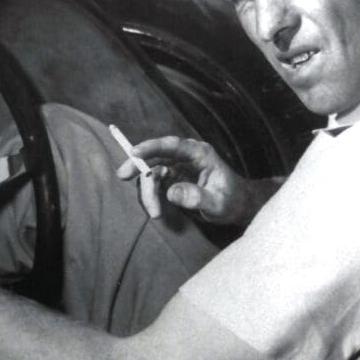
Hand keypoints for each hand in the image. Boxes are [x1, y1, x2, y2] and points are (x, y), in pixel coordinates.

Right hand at [116, 136, 251, 224]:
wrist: (236, 206)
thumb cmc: (232, 201)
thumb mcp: (218, 203)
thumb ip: (197, 198)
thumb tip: (171, 193)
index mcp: (199, 154)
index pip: (173, 145)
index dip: (153, 146)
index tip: (135, 151)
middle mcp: (185, 157)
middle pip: (156, 156)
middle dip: (138, 165)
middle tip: (122, 175)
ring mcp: (177, 167)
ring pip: (152, 172)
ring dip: (147, 192)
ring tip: (155, 213)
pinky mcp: (171, 178)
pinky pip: (154, 184)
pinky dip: (150, 197)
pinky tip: (156, 211)